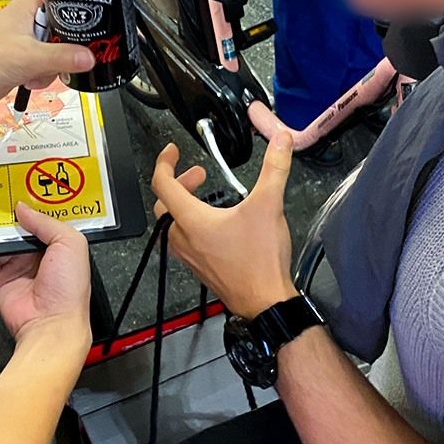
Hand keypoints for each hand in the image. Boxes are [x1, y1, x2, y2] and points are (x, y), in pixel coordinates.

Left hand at [0, 0, 93, 111]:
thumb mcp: (28, 57)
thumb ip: (62, 57)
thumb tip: (89, 57)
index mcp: (28, 7)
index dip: (81, 10)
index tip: (94, 24)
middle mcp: (28, 21)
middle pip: (66, 30)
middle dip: (67, 49)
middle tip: (67, 57)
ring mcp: (26, 41)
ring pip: (58, 51)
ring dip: (53, 67)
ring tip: (38, 72)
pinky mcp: (23, 60)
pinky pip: (46, 66)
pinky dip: (43, 76)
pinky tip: (30, 80)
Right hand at [0, 202, 90, 352]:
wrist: (50, 324)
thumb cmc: (69, 290)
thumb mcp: (70, 244)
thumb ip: (47, 222)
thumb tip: (25, 208)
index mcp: (60, 245)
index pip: (44, 218)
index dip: (32, 204)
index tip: (18, 188)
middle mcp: (39, 255)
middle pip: (18, 228)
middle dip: (6, 215)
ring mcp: (18, 267)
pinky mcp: (1, 281)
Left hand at [151, 135, 295, 317]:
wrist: (265, 301)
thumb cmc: (259, 261)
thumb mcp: (268, 205)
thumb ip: (275, 168)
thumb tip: (280, 141)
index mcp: (191, 220)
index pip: (162, 184)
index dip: (164, 162)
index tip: (171, 151)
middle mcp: (183, 238)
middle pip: (164, 204)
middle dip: (179, 183)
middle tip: (198, 174)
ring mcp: (189, 255)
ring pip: (171, 224)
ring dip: (184, 204)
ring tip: (206, 197)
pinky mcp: (199, 266)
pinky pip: (183, 240)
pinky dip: (191, 223)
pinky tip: (215, 223)